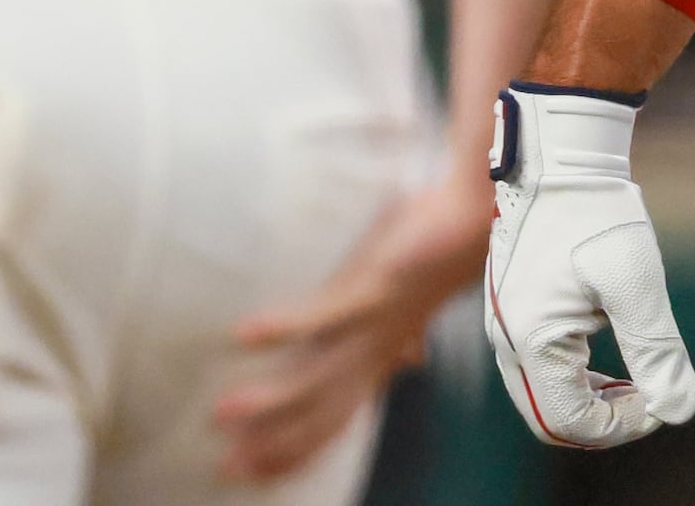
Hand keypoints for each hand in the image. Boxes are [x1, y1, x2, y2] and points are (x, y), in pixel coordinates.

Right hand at [215, 175, 487, 479]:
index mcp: (377, 360)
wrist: (473, 222)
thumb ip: (408, 335)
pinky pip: (325, 316)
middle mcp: (372, 354)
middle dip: (273, 445)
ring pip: (316, 378)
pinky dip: (285, 327)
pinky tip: (245, 335)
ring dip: (268, 399)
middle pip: (319, 416)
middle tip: (226, 467)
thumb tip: (413, 358)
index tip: (250, 472)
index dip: (294, 452)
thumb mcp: (418, 303)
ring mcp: (373, 325)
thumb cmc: (435, 258)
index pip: (332, 422)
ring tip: (222, 411)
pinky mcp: (374, 288)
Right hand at [482, 86, 694, 447]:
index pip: (572, 421)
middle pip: (550, 418)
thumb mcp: (636, 281)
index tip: (662, 397)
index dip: (623, 425)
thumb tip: (681, 410)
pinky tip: (610, 346)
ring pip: (542, 395)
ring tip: (635, 377)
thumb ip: (656, 350)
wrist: (558, 156)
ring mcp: (504, 324)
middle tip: (650, 395)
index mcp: (532, 341)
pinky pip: (537, 365)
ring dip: (590, 397)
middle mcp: (506, 340)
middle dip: (603, 419)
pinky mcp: (512, 307)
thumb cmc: (596, 213)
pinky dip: (574, 372)